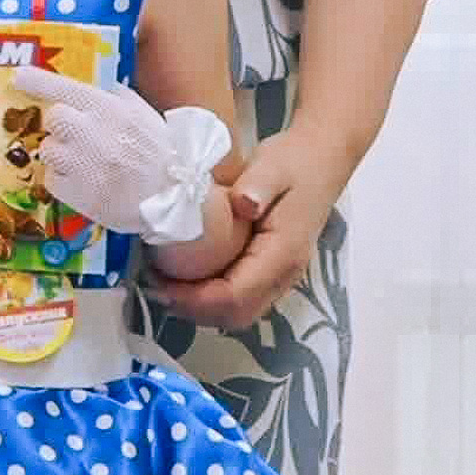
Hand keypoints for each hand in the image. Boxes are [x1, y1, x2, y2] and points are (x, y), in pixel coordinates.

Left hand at [10, 66, 229, 244]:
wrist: (173, 198)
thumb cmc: (159, 153)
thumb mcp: (142, 114)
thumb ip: (116, 95)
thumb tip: (94, 82)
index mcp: (110, 110)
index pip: (64, 88)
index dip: (38, 81)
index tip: (19, 76)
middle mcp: (93, 134)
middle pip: (53, 118)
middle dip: (59, 125)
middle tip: (74, 135)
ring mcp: (82, 166)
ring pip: (47, 150)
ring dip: (59, 154)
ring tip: (83, 162)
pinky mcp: (76, 195)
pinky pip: (52, 180)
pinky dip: (63, 180)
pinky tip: (84, 181)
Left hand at [151, 118, 356, 328]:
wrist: (321, 160)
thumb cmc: (293, 162)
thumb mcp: (273, 165)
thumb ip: (258, 185)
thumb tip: (244, 204)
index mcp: (284, 253)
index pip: (237, 295)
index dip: (195, 298)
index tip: (160, 282)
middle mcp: (285, 274)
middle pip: (237, 314)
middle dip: (192, 309)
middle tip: (154, 286)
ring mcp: (280, 277)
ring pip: (238, 312)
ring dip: (199, 307)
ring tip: (163, 283)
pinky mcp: (270, 272)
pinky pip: (240, 298)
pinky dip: (210, 297)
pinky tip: (186, 276)